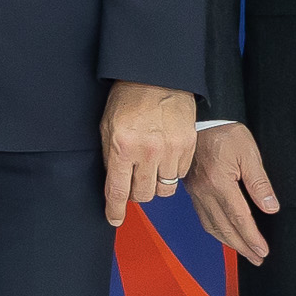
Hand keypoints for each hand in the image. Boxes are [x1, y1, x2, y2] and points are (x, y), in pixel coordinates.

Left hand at [101, 81, 196, 226]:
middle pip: (142, 195)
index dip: (115, 210)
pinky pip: (179, 175)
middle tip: (134, 181)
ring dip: (155, 184)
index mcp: (121, 147)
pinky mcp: (187, 147)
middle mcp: (146, 152)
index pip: (117, 191)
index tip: (114, 218)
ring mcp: (169, 150)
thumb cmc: (129, 99)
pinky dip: (171, 172)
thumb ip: (109, 157)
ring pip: (163, 190)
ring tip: (151, 168)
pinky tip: (165, 158)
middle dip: (136, 193)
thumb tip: (113, 185)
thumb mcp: (107, 126)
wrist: (158, 77)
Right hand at [184, 120, 277, 264]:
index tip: (263, 250)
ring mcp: (196, 193)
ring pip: (212, 226)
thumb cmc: (224, 133)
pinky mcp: (193, 191)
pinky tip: (225, 236)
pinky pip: (204, 218)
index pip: (239, 217)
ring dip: (229, 243)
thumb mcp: (248, 152)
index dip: (251, 237)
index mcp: (219, 183)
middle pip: (224, 227)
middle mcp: (205, 192)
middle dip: (242, 246)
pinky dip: (216, 231)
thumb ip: (259, 182)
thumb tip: (270, 207)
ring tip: (244, 252)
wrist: (199, 122)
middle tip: (257, 259)